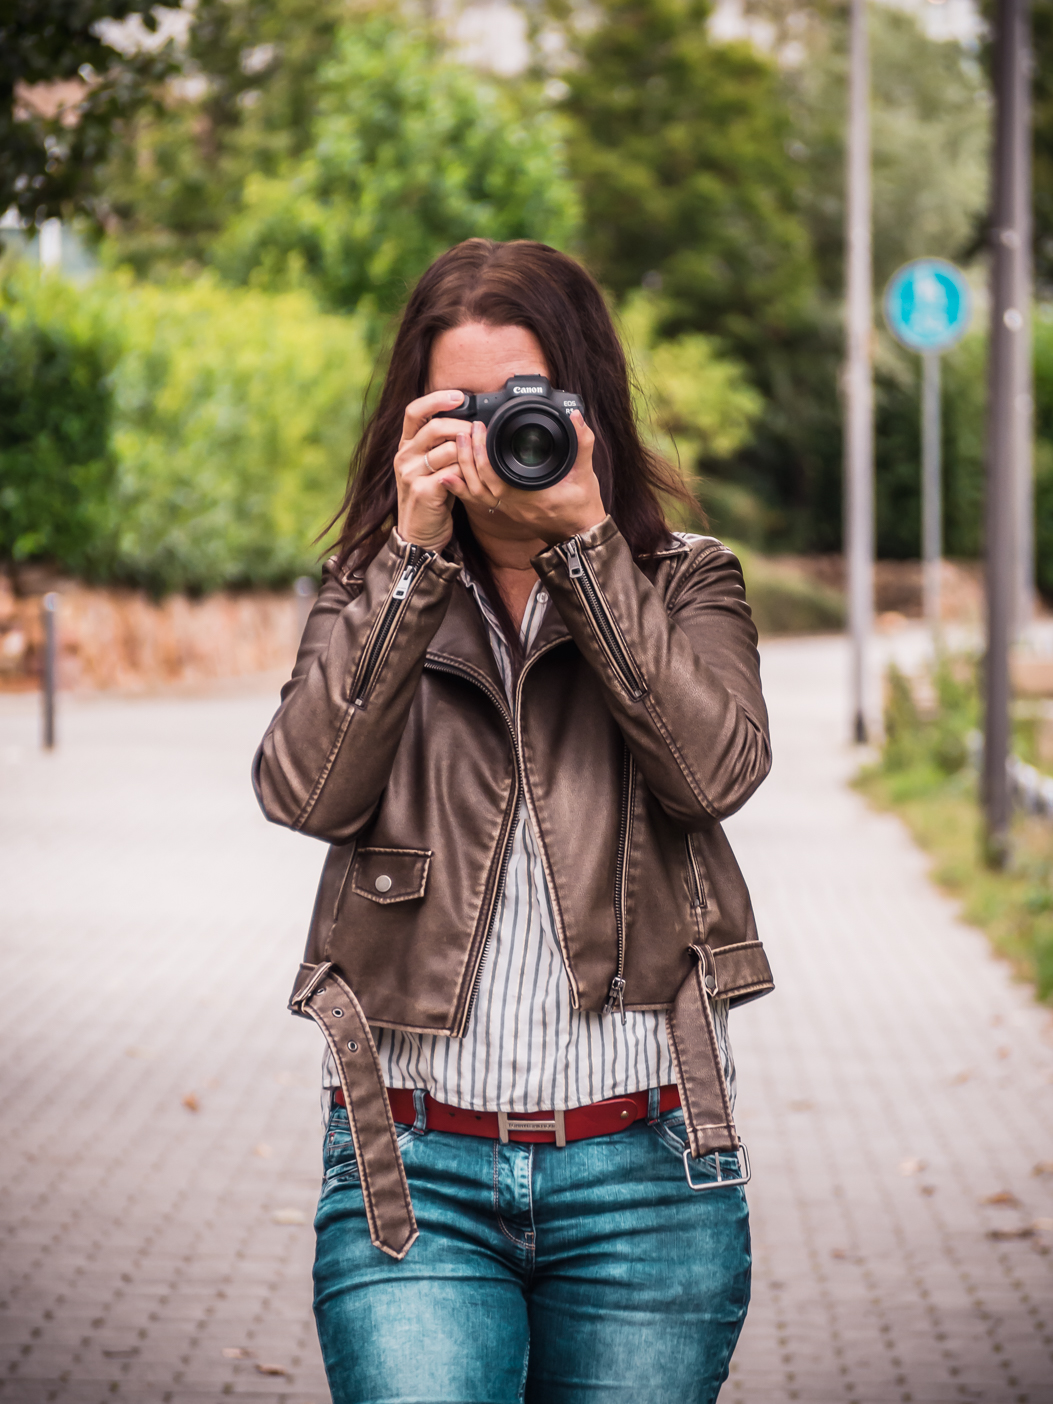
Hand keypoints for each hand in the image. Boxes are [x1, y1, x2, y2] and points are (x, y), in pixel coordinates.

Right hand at [394, 389, 472, 548]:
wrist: (419, 535)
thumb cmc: (431, 499)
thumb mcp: (431, 467)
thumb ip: (442, 446)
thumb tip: (468, 423)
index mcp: (406, 446)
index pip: (414, 411)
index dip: (437, 399)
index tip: (460, 396)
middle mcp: (404, 457)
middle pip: (435, 427)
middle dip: (462, 427)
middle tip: (478, 432)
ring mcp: (411, 474)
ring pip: (448, 450)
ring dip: (468, 454)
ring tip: (476, 461)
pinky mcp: (423, 491)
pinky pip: (453, 472)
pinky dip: (466, 473)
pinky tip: (469, 479)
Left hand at [447, 410, 606, 546]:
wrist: (578, 533)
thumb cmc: (582, 506)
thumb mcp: (586, 473)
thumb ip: (582, 443)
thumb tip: (576, 417)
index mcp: (530, 494)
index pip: (497, 473)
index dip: (482, 451)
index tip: (480, 428)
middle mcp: (514, 504)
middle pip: (479, 480)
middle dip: (468, 454)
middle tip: (465, 430)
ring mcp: (508, 509)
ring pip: (475, 491)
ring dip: (463, 467)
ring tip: (458, 442)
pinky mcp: (506, 510)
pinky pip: (478, 500)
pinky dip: (461, 489)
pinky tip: (447, 476)